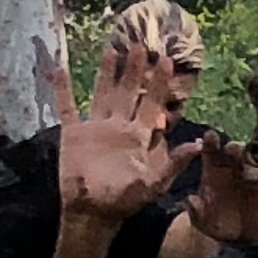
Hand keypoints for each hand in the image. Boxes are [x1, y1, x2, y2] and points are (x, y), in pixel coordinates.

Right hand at [52, 33, 183, 225]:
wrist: (92, 212)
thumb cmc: (124, 201)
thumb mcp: (154, 184)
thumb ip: (174, 164)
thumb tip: (198, 145)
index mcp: (138, 136)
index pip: (152, 103)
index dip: (159, 83)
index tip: (166, 61)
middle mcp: (119, 127)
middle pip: (129, 92)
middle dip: (135, 70)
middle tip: (141, 45)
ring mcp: (96, 128)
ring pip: (102, 92)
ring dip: (107, 72)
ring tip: (112, 48)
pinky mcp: (74, 133)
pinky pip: (67, 106)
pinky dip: (62, 88)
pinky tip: (59, 68)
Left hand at [189, 126, 257, 247]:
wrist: (239, 237)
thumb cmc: (216, 225)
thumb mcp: (202, 221)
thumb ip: (196, 211)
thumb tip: (191, 200)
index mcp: (213, 171)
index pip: (211, 152)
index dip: (211, 144)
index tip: (210, 136)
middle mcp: (233, 169)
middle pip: (234, 153)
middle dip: (234, 149)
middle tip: (234, 148)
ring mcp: (252, 178)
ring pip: (255, 163)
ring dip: (255, 160)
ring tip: (255, 161)